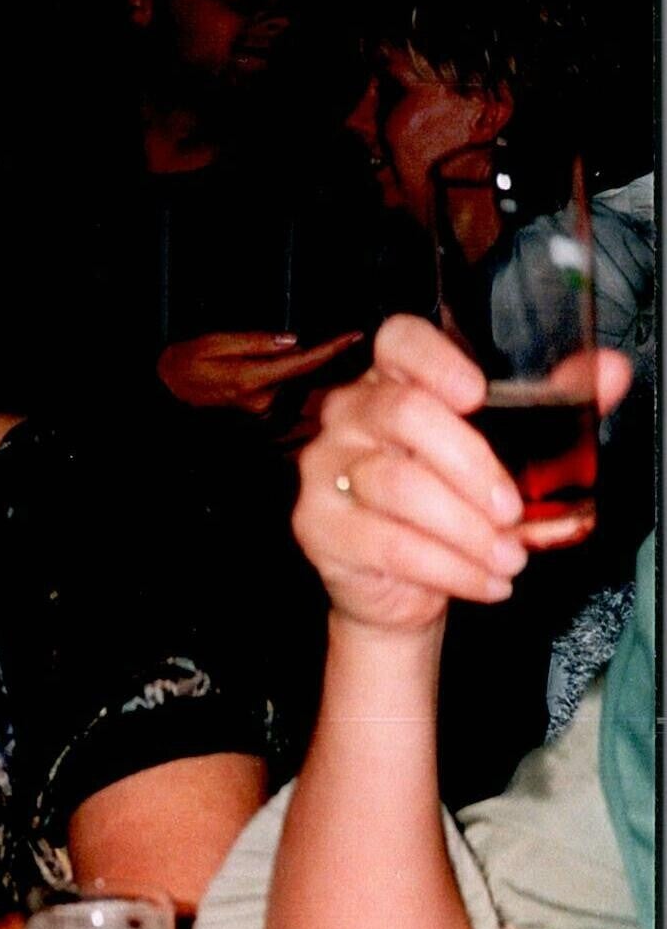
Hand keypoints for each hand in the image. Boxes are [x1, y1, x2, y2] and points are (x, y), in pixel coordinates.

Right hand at [156, 330, 362, 413]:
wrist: (164, 393)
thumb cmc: (183, 363)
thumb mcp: (214, 343)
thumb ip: (254, 342)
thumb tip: (293, 341)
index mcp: (252, 380)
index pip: (302, 363)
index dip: (331, 349)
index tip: (355, 335)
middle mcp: (262, 400)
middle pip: (305, 375)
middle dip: (325, 359)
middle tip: (346, 340)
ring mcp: (261, 410)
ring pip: (296, 383)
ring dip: (310, 370)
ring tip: (318, 353)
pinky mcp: (259, 411)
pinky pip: (287, 392)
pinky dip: (297, 379)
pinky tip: (299, 372)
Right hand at [292, 316, 629, 635]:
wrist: (401, 586)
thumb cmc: (453, 507)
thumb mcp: (507, 454)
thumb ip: (554, 408)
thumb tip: (612, 371)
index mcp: (392, 382)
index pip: (398, 342)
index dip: (435, 359)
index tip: (477, 392)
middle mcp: (348, 416)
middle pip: (402, 412)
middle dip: (470, 463)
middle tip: (513, 508)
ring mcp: (324, 468)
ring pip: (397, 485)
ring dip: (466, 529)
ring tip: (509, 558)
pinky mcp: (317, 523)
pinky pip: (387, 542)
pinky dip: (449, 568)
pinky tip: (486, 581)